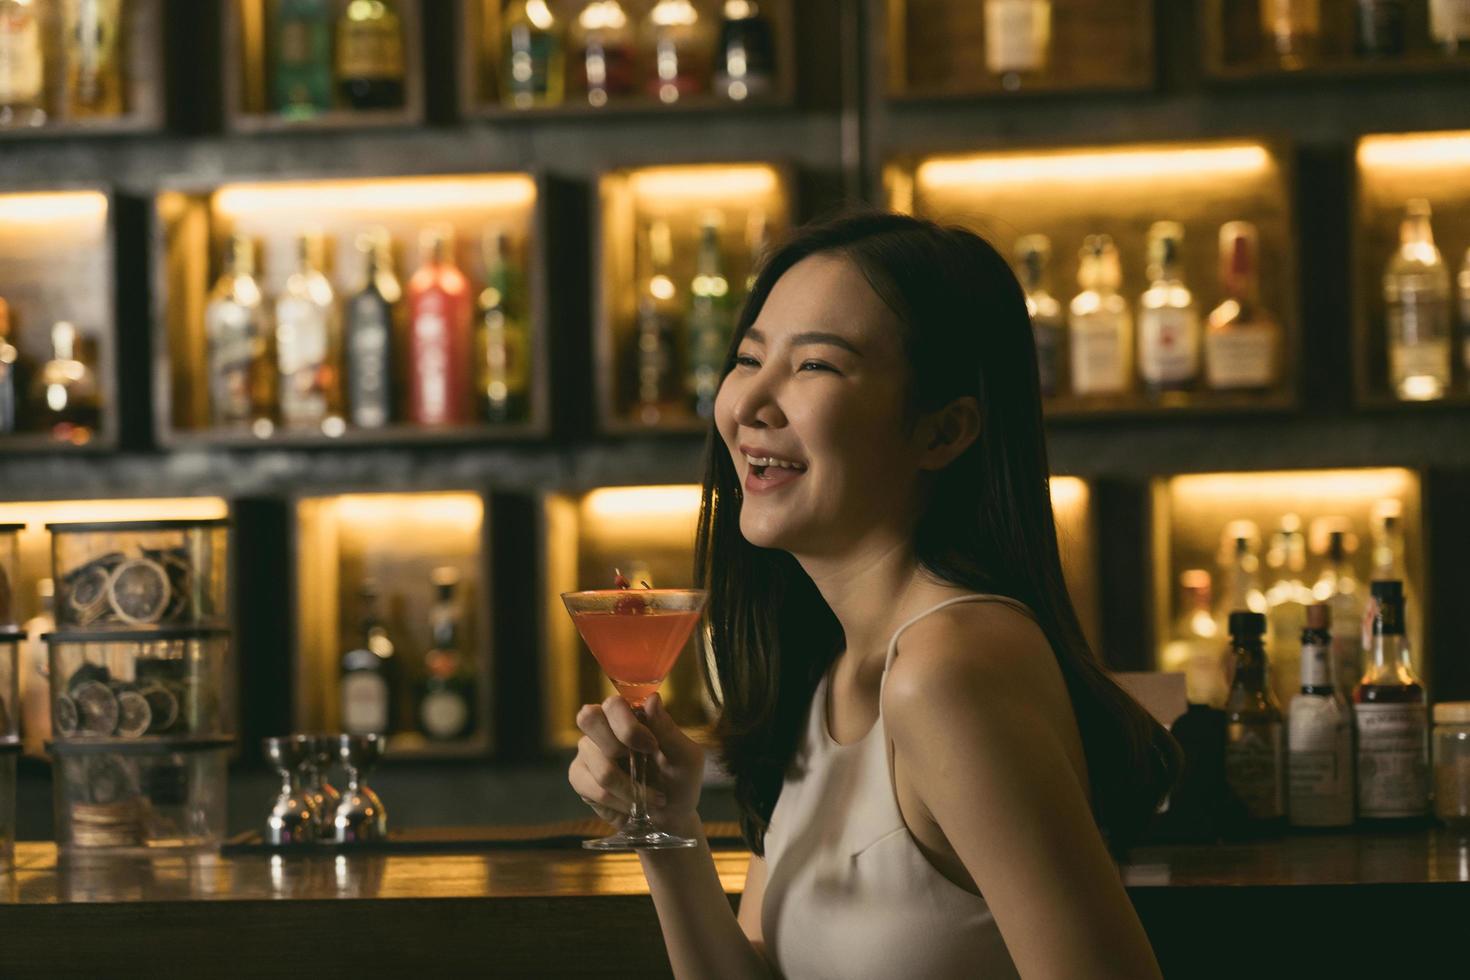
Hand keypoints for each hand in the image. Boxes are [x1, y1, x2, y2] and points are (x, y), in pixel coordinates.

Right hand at [568, 693, 705, 832]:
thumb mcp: (685, 758)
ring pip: (599, 765)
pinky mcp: (579, 776)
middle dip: (617, 749)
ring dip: (630, 789)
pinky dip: (619, 802)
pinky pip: (591, 788)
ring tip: (648, 798)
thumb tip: (653, 698)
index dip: (628, 727)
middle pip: (588, 718)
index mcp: (631, 715)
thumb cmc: (680, 782)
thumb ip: (668, 730)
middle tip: (642, 769)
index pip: (613, 704)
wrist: (670, 818)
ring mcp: (588, 750)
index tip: (652, 748)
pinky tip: (632, 806)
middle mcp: (604, 726)